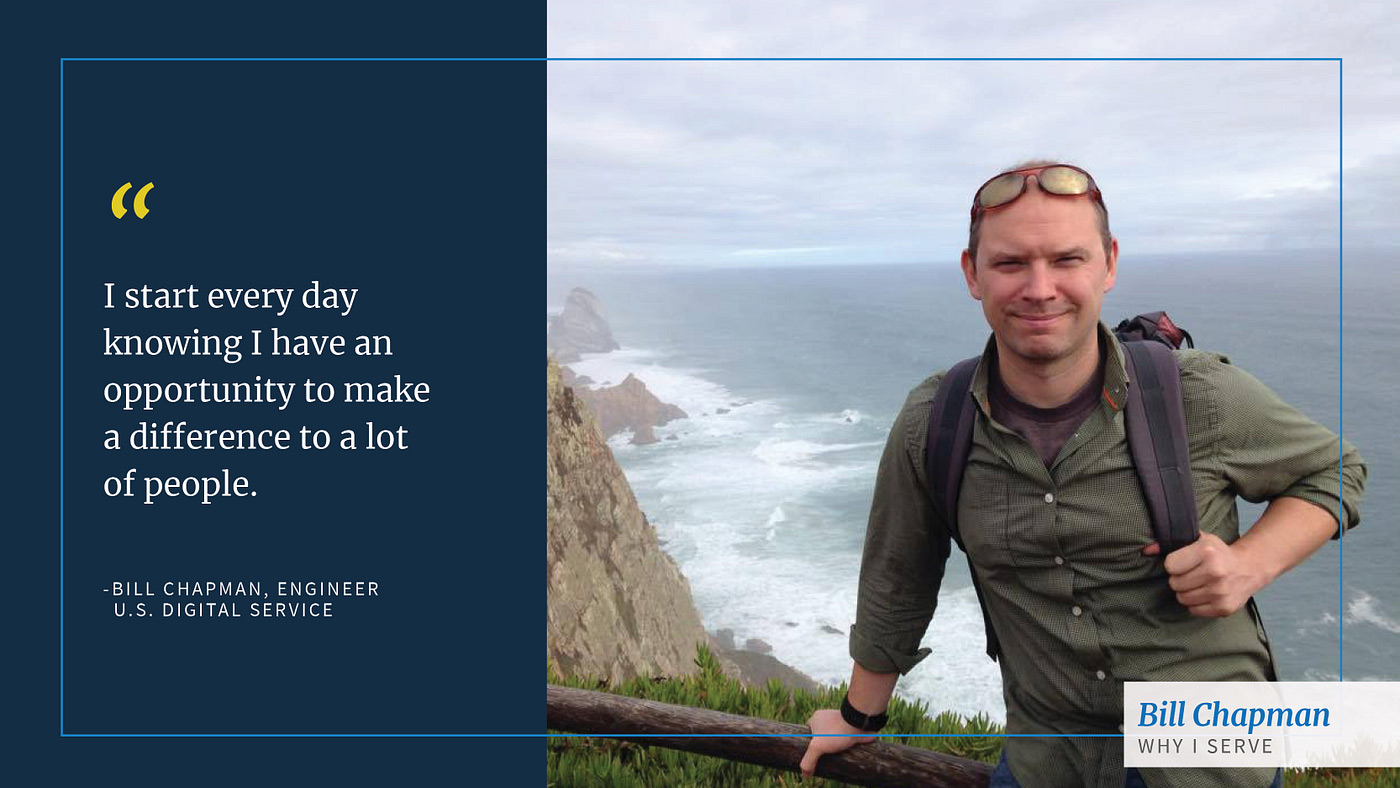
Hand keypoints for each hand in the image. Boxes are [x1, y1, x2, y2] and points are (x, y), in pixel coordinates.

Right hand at [799, 709, 875, 777]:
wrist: (860, 724)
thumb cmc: (837, 731)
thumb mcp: (817, 747)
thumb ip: (809, 760)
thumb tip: (805, 774)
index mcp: (816, 718)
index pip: (808, 732)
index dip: (808, 743)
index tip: (811, 754)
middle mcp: (828, 719)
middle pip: (821, 736)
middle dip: (822, 747)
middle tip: (822, 760)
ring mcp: (840, 724)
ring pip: (834, 739)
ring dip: (834, 748)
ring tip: (833, 760)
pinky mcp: (851, 730)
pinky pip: (846, 740)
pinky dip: (845, 748)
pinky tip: (844, 756)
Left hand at [1142, 532, 1269, 616]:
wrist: (1248, 568)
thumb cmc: (1217, 553)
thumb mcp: (1197, 540)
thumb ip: (1169, 543)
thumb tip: (1145, 550)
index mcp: (1207, 552)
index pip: (1170, 566)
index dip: (1175, 564)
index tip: (1186, 561)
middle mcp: (1215, 572)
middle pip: (1174, 584)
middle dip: (1180, 579)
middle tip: (1193, 573)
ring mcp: (1221, 592)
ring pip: (1182, 598)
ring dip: (1187, 592)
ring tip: (1199, 583)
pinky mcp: (1224, 608)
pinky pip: (1193, 610)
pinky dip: (1196, 603)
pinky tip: (1207, 593)